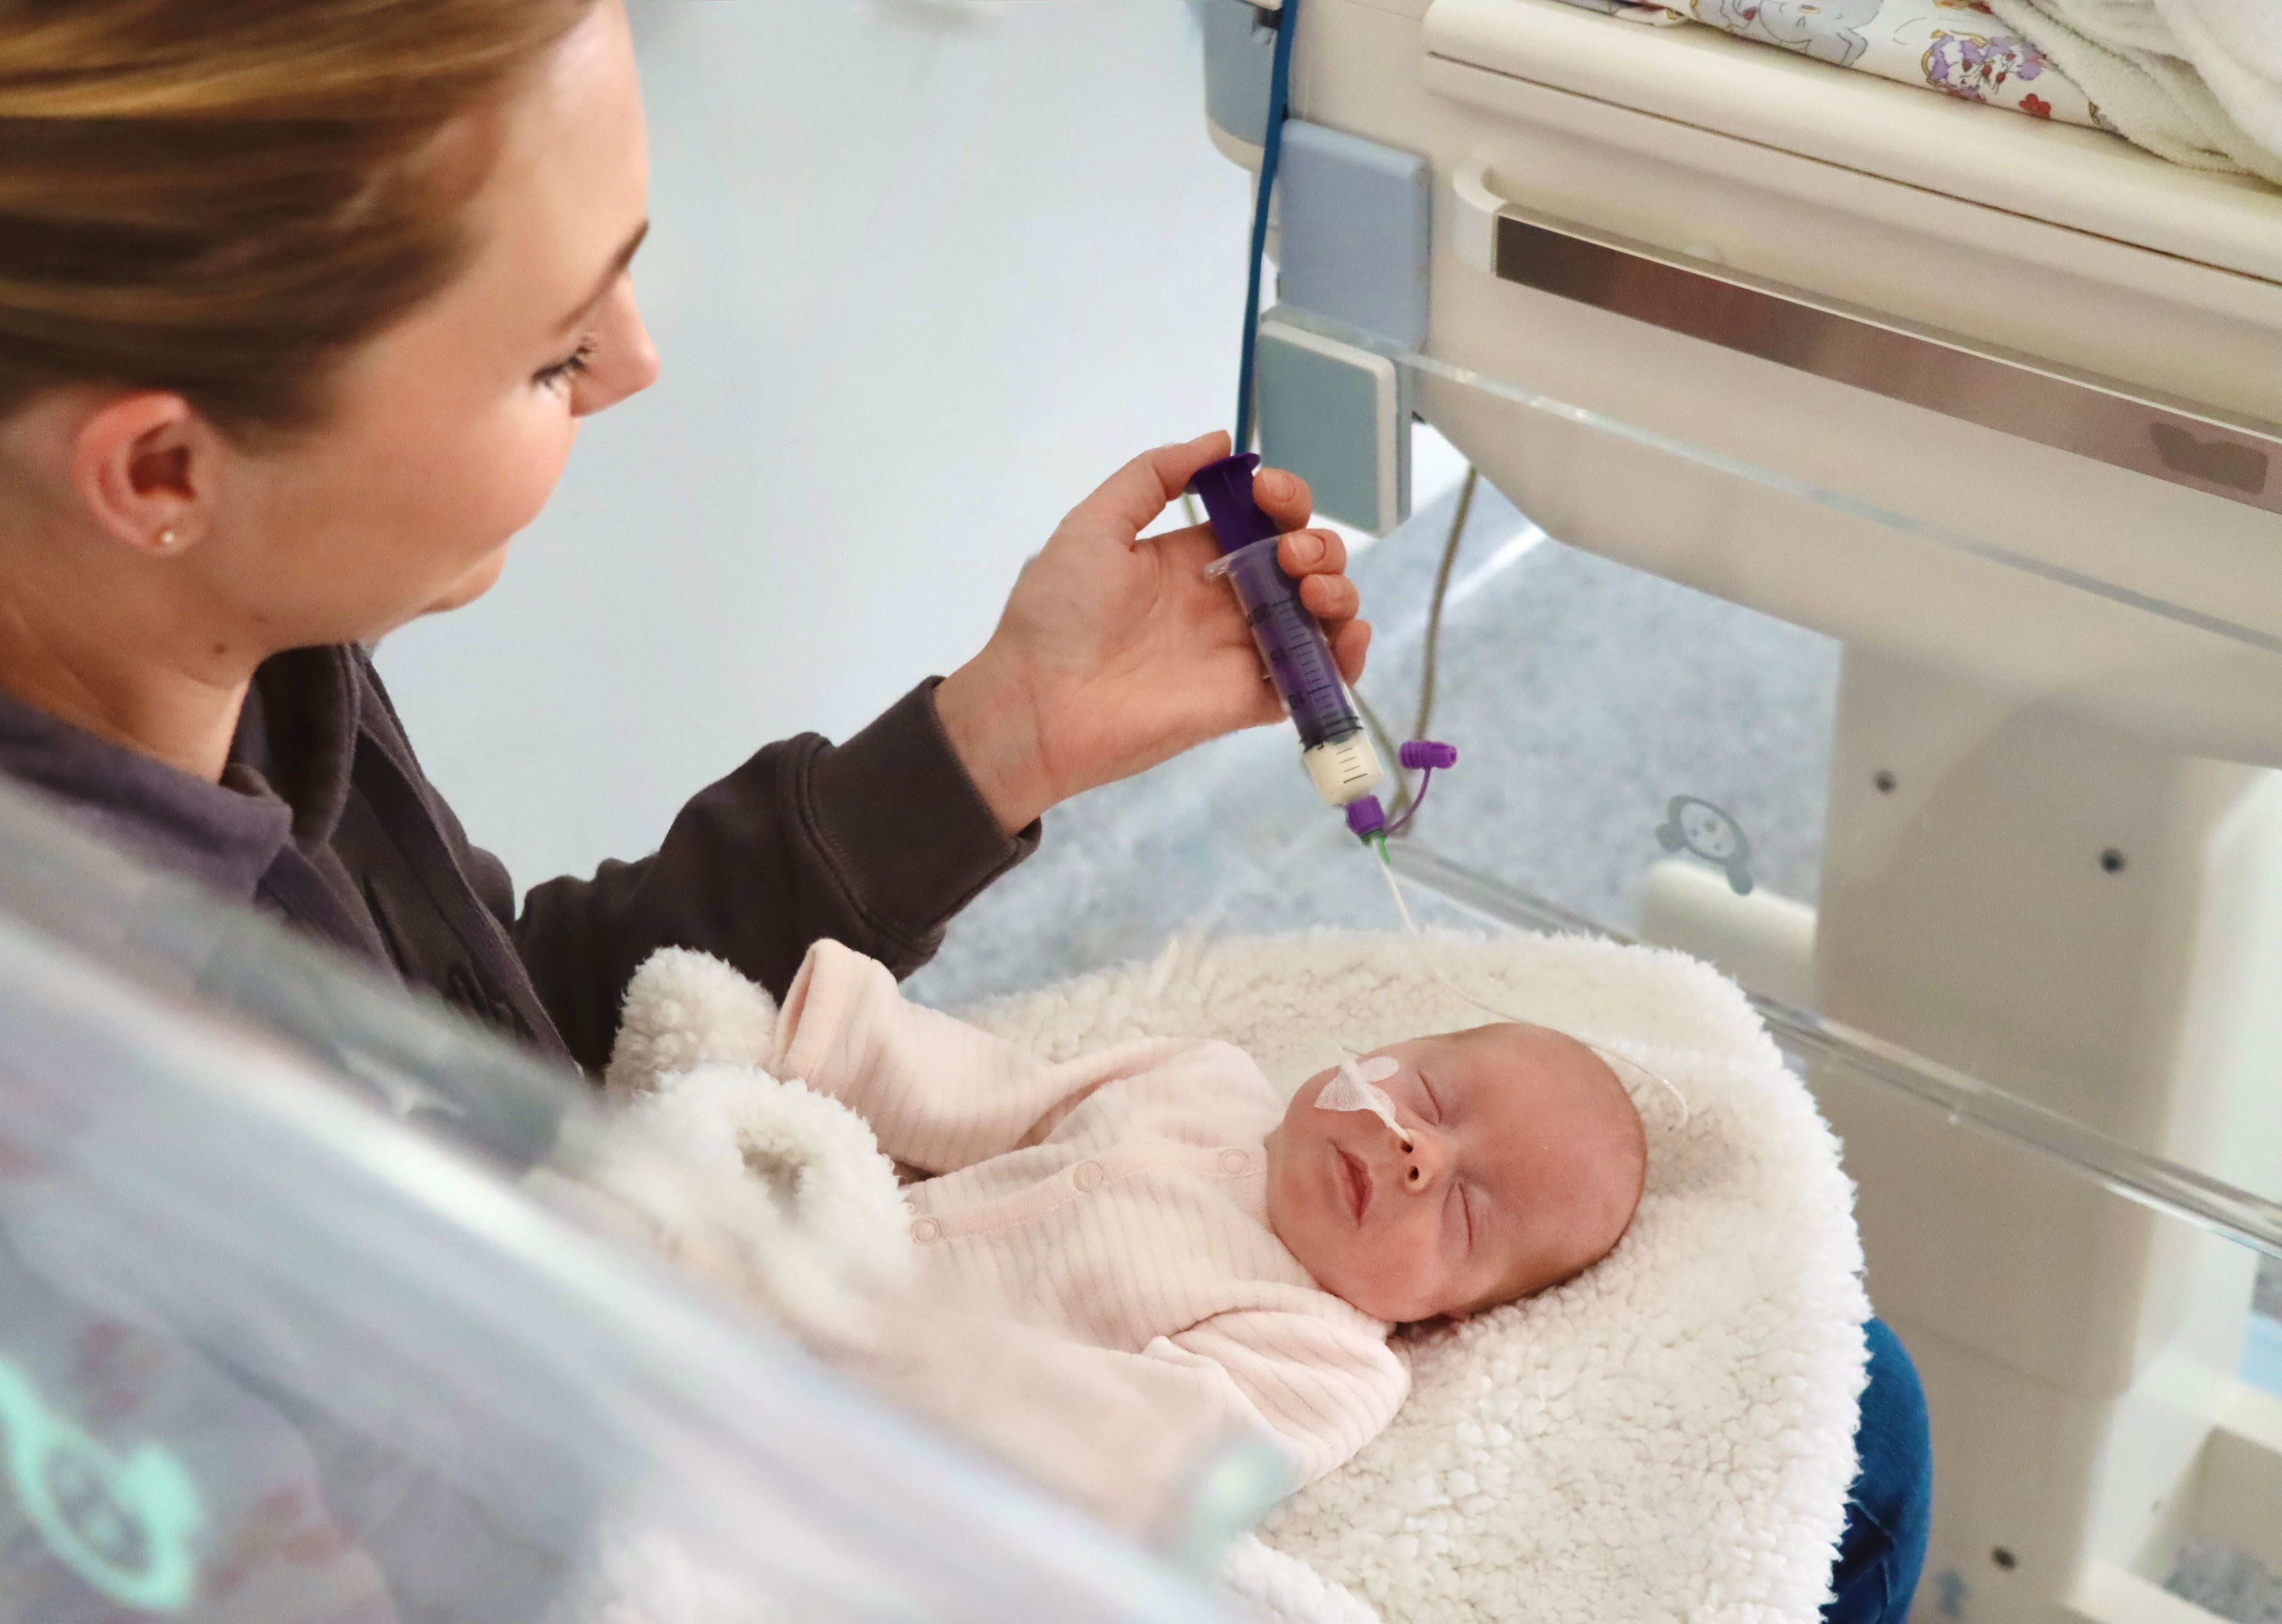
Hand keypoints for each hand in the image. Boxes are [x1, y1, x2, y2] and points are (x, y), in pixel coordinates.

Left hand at [936, 431, 1369, 833]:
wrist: (1039, 704)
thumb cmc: (1059, 613)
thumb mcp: (1093, 525)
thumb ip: (1153, 477)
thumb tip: (1221, 441)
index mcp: (1195, 556)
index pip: (1266, 518)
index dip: (1284, 498)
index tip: (1268, 494)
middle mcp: (1228, 599)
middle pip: (1305, 561)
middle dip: (1318, 544)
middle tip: (1290, 556)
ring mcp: (1243, 650)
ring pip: (1321, 615)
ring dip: (1338, 591)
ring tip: (1311, 591)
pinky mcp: (1250, 699)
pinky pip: (1314, 679)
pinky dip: (1345, 657)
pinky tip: (1343, 637)